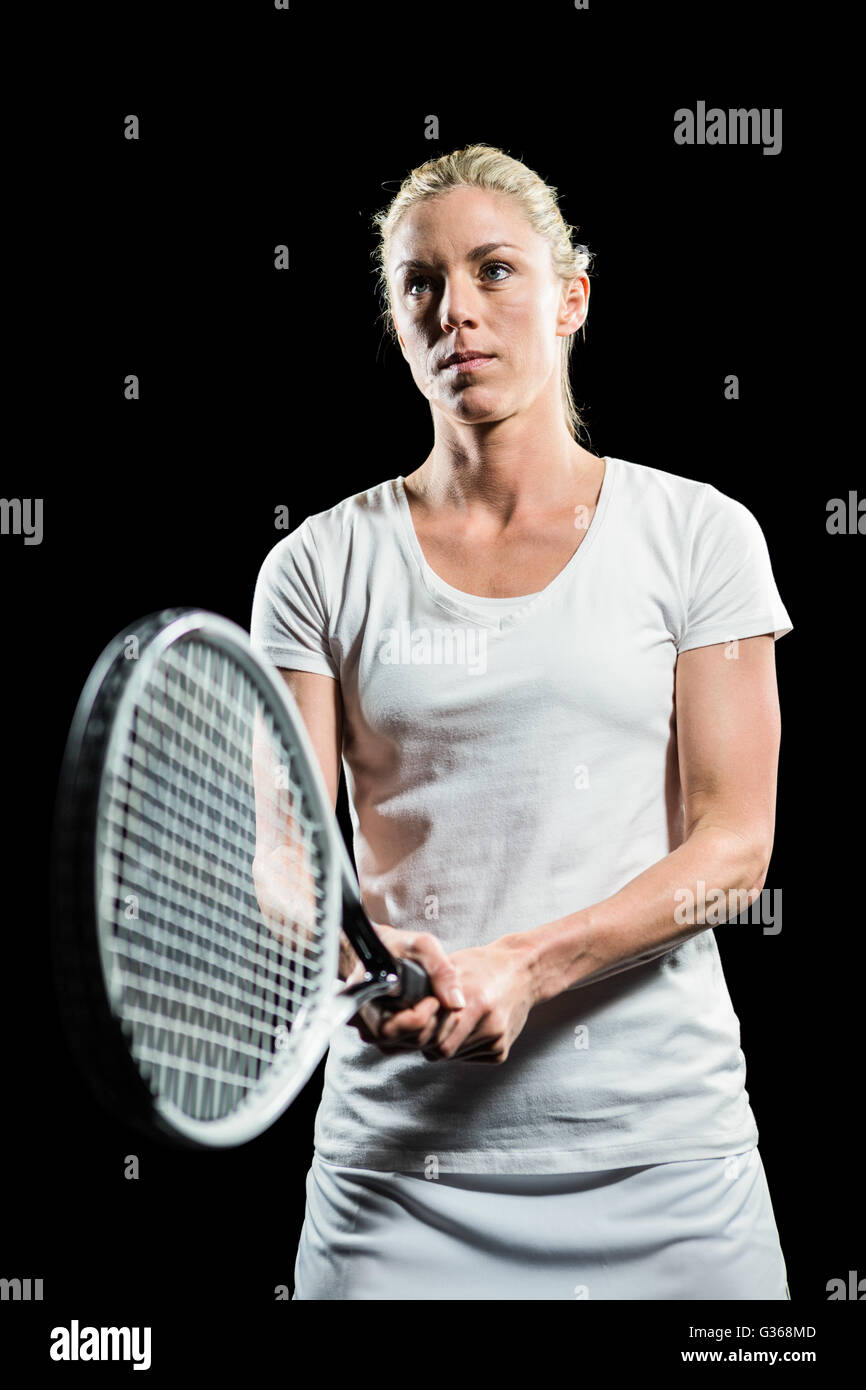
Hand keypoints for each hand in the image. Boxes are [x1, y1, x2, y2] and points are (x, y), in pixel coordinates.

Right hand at [344, 925, 466, 1053]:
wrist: (383, 948)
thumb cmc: (397, 945)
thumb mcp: (421, 945)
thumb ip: (440, 970)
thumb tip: (457, 1003)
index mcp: (361, 998)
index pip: (390, 1030)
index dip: (419, 1017)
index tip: (433, 998)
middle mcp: (363, 1022)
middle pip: (405, 1040)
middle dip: (434, 1022)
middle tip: (441, 999)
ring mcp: (375, 1032)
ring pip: (413, 1046)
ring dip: (437, 1028)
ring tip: (440, 1002)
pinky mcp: (389, 1036)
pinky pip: (414, 1045)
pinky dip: (433, 1032)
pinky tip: (437, 1012)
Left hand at [418, 937, 535, 1063]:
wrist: (524, 971)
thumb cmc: (484, 966)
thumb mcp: (453, 967)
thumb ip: (429, 988)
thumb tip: (399, 1008)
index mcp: (473, 1000)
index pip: (431, 1033)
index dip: (415, 1030)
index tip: (411, 1020)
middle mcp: (487, 1023)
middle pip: (440, 1049)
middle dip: (426, 1040)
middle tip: (424, 1024)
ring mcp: (496, 1040)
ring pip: (452, 1057)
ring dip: (442, 1044)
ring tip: (445, 1022)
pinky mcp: (501, 1052)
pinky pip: (468, 1058)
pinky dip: (459, 1048)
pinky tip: (464, 1029)